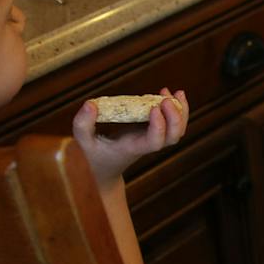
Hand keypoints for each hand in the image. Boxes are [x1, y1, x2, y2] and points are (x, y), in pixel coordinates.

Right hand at [73, 89, 189, 187]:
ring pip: (177, 131)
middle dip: (175, 117)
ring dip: (182, 111)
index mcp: (133, 148)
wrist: (103, 170)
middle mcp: (146, 144)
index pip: (154, 142)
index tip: (153, 108)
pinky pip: (171, 124)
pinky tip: (166, 94)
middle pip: (173, 137)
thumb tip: (90, 104)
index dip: (159, 126)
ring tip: (177, 92)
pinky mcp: (152, 132)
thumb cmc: (93, 156)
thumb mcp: (82, 142)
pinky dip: (175, 109)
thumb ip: (82, 124)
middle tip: (166, 98)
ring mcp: (152, 138)